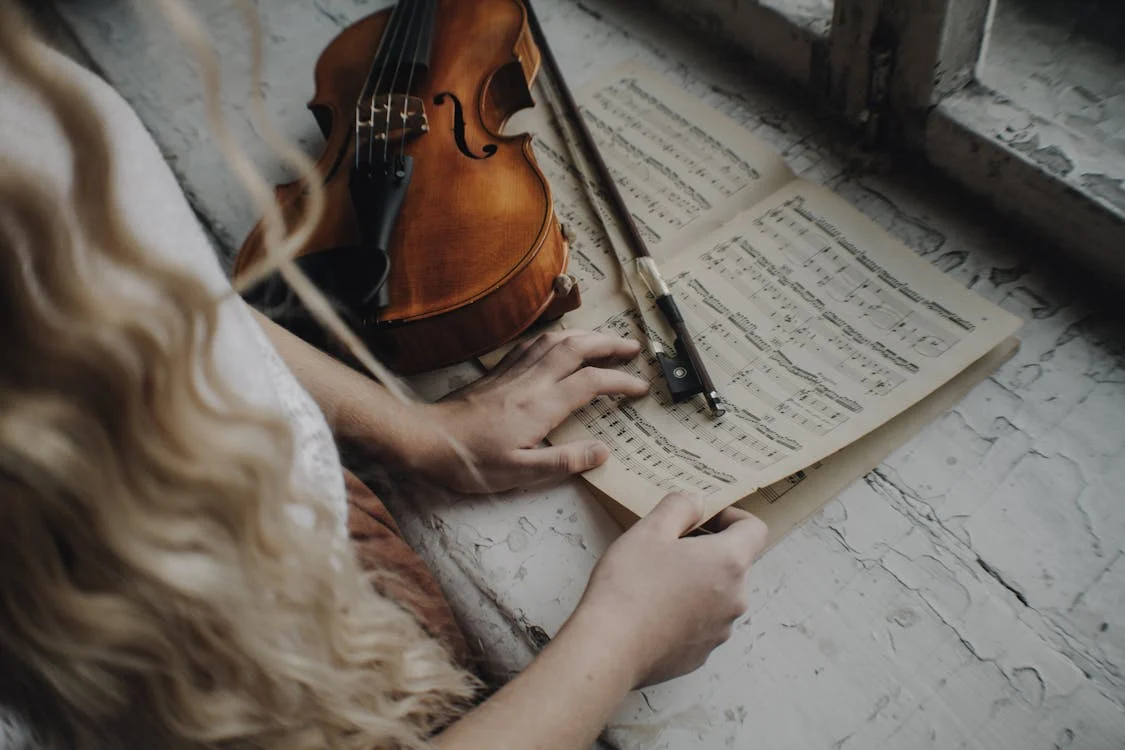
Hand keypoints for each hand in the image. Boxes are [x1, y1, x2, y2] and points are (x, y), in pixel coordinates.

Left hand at [413, 330, 650, 492]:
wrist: (426, 439)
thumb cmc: (470, 461)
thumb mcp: (520, 472)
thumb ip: (564, 461)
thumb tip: (603, 451)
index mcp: (541, 405)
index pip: (591, 383)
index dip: (620, 382)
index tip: (640, 389)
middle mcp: (531, 381)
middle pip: (577, 348)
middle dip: (609, 344)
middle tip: (633, 349)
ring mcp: (513, 373)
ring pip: (555, 340)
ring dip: (585, 335)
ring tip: (605, 340)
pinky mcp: (497, 372)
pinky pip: (533, 344)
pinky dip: (555, 338)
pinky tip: (559, 342)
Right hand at [569, 493, 767, 687]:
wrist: (609, 648)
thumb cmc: (630, 585)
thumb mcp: (650, 530)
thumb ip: (680, 506)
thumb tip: (697, 502)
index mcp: (728, 562)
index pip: (754, 529)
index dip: (731, 517)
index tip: (704, 519)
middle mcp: (735, 598)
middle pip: (734, 563)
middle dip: (707, 551)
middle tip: (668, 548)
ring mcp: (720, 630)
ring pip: (717, 595)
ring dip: (697, 583)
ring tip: (656, 582)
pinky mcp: (701, 654)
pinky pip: (702, 624)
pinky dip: (686, 613)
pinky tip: (652, 612)